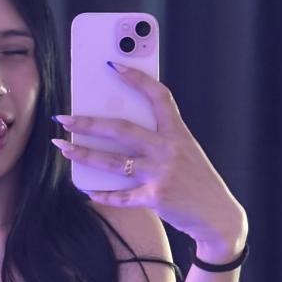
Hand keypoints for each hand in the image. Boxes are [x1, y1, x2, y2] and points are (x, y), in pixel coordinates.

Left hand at [51, 63, 246, 253]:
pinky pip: (121, 196)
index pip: (158, 96)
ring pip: (113, 162)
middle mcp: (169, 150)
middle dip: (89, 123)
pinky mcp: (156, 198)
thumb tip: (117, 131)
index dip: (137, 78)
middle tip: (64, 119)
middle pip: (123, 130)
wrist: (218, 216)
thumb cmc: (197, 180)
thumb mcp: (185, 152)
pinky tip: (86, 190)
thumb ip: (159, 140)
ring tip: (63, 148)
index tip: (113, 65)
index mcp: (178, 133)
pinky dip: (102, 194)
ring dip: (84, 154)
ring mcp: (162, 174)